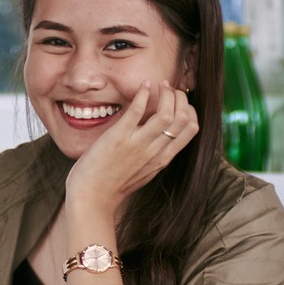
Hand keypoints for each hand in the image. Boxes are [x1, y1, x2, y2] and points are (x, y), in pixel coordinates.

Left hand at [65, 80, 198, 215]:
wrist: (92, 198)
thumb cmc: (113, 185)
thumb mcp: (143, 171)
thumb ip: (154, 155)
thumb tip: (158, 137)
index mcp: (163, 158)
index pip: (191, 128)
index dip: (190, 109)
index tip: (179, 101)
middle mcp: (155, 151)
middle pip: (183, 117)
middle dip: (180, 97)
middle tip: (170, 88)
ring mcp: (138, 144)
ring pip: (166, 113)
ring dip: (166, 93)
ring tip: (160, 85)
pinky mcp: (118, 138)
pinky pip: (136, 111)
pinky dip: (143, 94)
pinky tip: (143, 86)